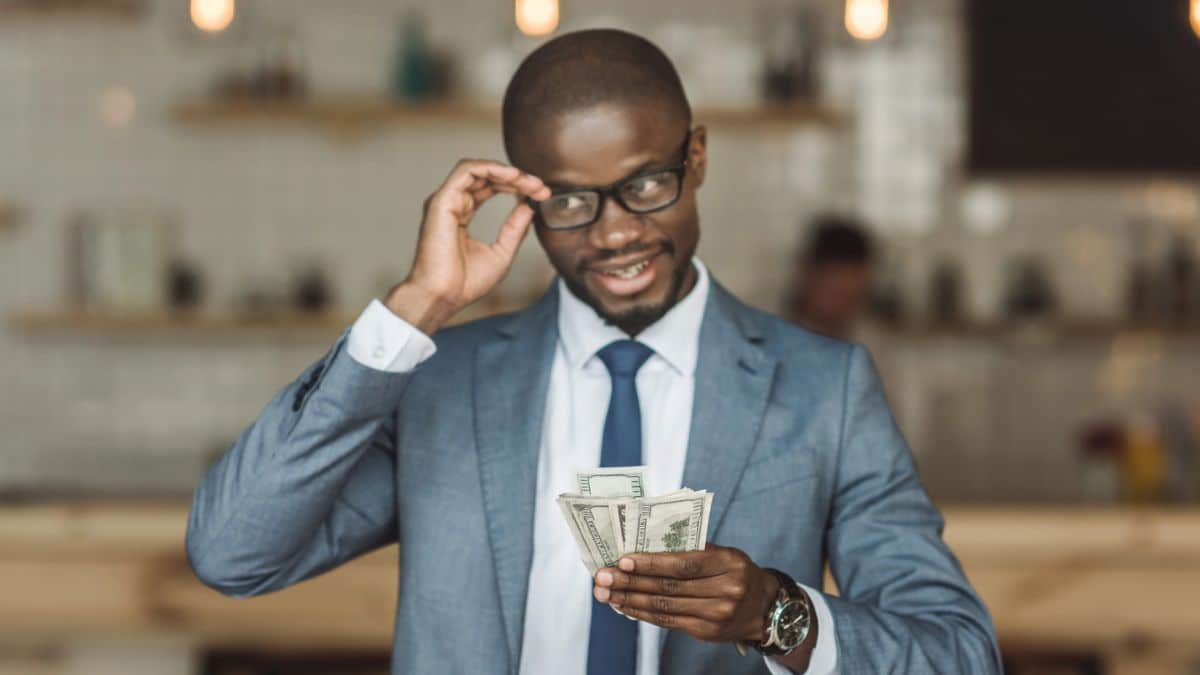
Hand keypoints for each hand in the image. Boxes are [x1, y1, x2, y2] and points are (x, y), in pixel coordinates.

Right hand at [386, 160, 550, 333]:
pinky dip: (491, 168)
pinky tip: (512, 177)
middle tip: (541, 188)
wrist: (444, 297)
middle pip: (486, 176)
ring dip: (507, 172)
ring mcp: (445, 201)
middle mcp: (452, 204)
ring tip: (529, 182)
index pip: (489, 188)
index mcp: (461, 214)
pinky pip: (466, 170)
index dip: (516, 186)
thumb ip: (515, 228)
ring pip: (477, 169)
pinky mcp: (441, 201)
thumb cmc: (465, 284)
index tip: (541, 194)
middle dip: (517, 178)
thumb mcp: (502, 253)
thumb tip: (529, 205)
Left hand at [592, 544, 777, 643]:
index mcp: (729, 563)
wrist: (764, 608)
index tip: (623, 559)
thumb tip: (643, 548)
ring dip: (629, 599)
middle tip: (602, 576)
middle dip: (630, 581)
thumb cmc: (735, 572)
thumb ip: (691, 550)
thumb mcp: (724, 554)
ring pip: (664, 606)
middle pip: (669, 587)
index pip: (684, 564)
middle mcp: (726, 591)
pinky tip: (624, 605)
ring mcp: (716, 615)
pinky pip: (667, 621)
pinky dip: (641, 613)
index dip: (651, 563)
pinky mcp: (706, 632)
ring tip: (605, 592)